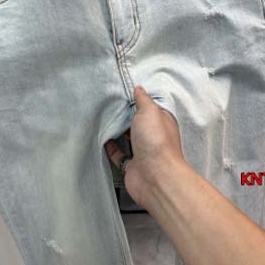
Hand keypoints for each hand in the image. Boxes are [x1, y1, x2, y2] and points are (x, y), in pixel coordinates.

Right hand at [105, 85, 184, 208]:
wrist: (155, 176)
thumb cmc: (157, 143)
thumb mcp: (150, 111)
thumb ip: (143, 99)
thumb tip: (139, 89)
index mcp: (161, 122)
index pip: (150, 108)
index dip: (139, 100)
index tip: (124, 93)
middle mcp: (153, 137)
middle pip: (137, 123)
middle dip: (126, 116)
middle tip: (110, 105)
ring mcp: (143, 152)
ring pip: (128, 138)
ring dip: (117, 131)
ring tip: (104, 120)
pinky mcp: (132, 166)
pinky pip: (119, 155)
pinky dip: (111, 148)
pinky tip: (103, 140)